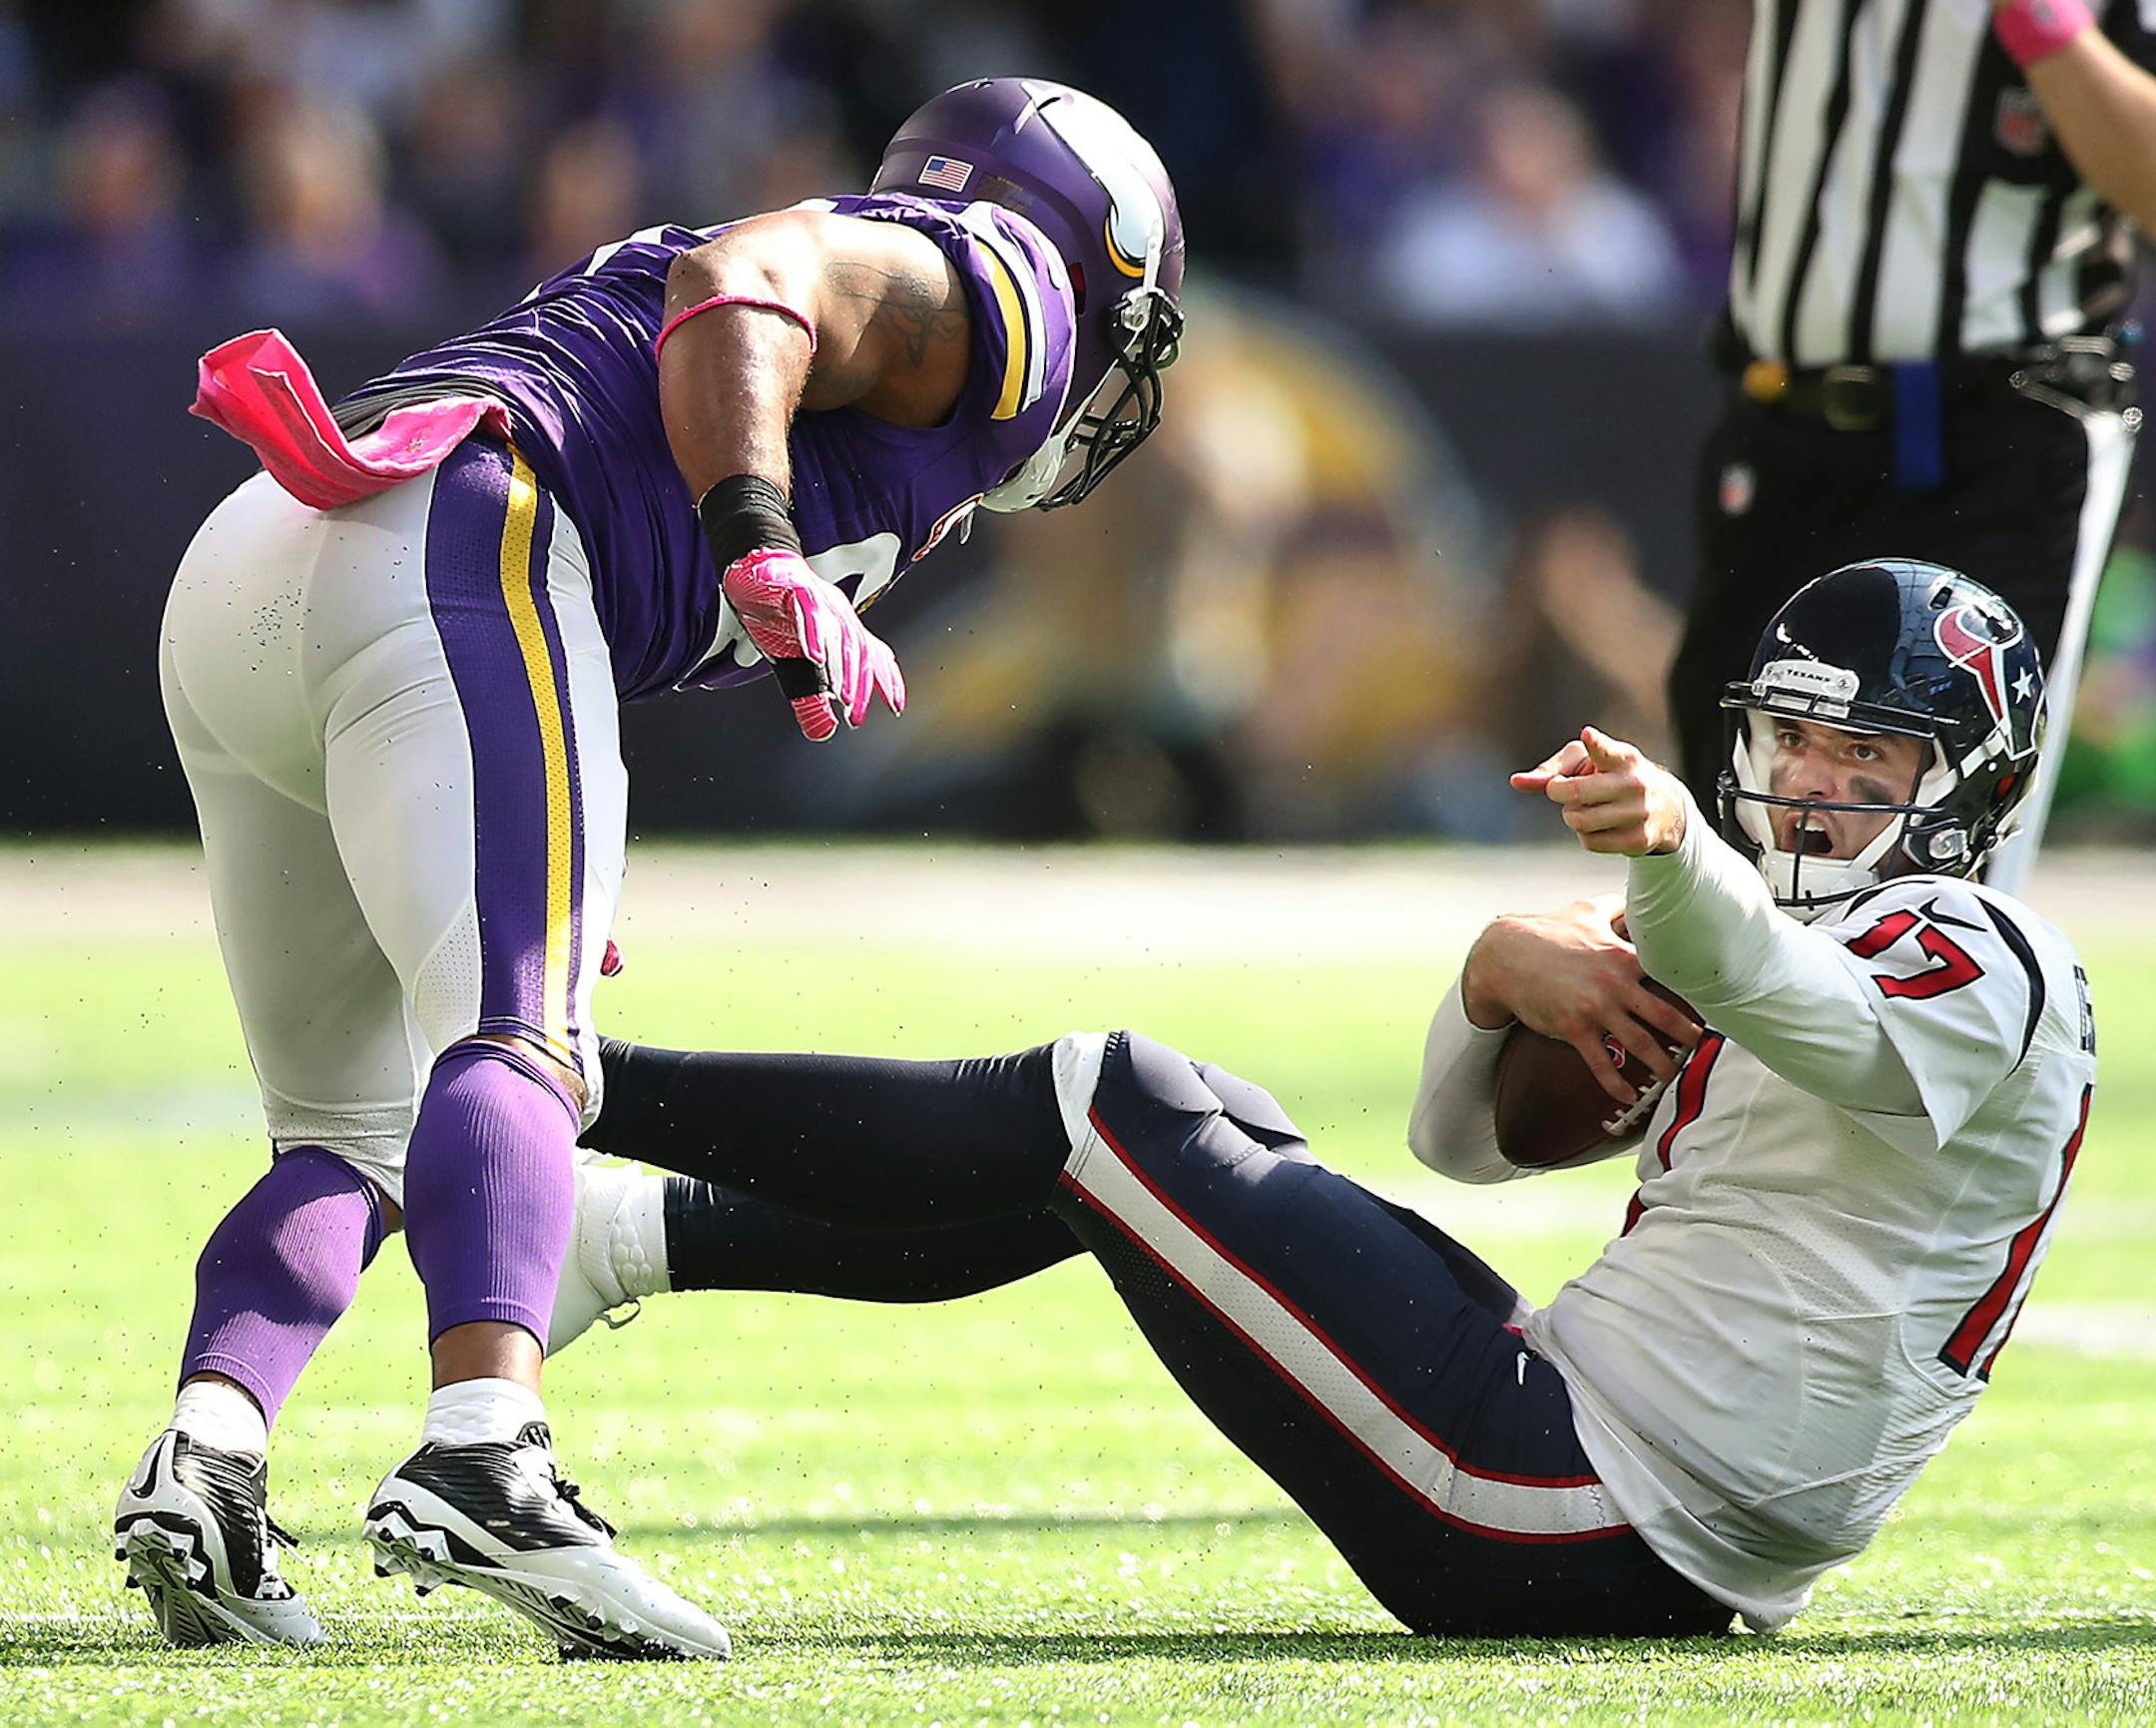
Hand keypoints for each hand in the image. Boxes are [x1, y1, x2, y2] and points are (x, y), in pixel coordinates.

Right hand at [722, 548, 906, 741]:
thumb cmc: (778, 617)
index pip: (873, 656)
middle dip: (860, 685)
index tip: (896, 708)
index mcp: (844, 630)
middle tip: (855, 715)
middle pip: (858, 650)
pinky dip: (813, 634)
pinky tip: (814, 657)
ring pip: (837, 633)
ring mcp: (820, 599)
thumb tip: (824, 732)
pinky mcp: (796, 588)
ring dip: (840, 666)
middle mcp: (839, 614)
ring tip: (842, 695)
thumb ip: (810, 698)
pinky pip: (809, 611)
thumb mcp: (794, 665)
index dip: (887, 681)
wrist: (752, 569)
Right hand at [1462, 895, 1701, 1105]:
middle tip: (1704, 1048)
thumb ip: (1617, 907)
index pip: (1670, 974)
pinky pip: (1600, 1063)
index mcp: (1623, 956)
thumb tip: (1638, 898)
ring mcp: (1595, 1008)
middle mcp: (1615, 984)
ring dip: (1660, 1065)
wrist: (1505, 955)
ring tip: (1672, 1077)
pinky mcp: (1573, 1028)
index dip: (1694, 989)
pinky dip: (1616, 1083)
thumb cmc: (1547, 932)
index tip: (1715, 1002)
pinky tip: (1626, 1097)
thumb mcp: (1586, 911)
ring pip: (1639, 1044)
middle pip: (1664, 1015)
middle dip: (1688, 1035)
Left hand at [1512, 726, 1688, 856]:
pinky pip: (1590, 842)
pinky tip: (1599, 825)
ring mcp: (1639, 813)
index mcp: (1623, 758)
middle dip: (1557, 792)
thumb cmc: (1611, 776)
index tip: (1587, 735)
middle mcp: (1634, 784)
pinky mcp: (1639, 840)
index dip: (1595, 744)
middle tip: (1560, 790)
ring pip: (1579, 821)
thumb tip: (1515, 782)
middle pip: (1576, 793)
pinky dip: (1585, 835)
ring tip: (1586, 807)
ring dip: (1572, 815)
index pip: (1606, 751)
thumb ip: (1552, 770)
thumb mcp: (1587, 763)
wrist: (1665, 806)